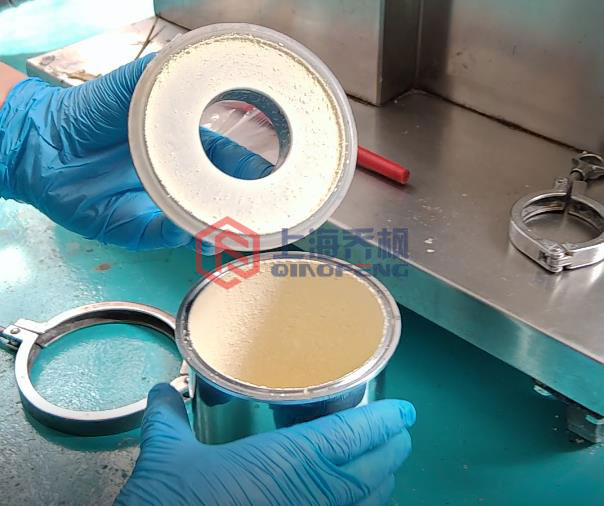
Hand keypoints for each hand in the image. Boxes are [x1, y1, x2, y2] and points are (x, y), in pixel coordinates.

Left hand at [0, 55, 272, 249]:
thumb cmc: (89, 112)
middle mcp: (175, 183)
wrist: (42, 142)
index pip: (228, 163)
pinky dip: (178, 234)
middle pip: (219, 198)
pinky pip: (160, 236)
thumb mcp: (134, 84)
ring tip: (241, 227)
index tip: (276, 176)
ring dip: (220, 227)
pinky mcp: (132, 228)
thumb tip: (208, 64)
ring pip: (196, 223)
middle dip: (246, 206)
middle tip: (270, 212)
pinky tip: (194, 230)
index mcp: (182, 151)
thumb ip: (166, 73)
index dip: (253, 171)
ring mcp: (156, 207)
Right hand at [115, 384, 414, 505]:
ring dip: (383, 480)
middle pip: (374, 468)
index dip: (385, 419)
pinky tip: (354, 502)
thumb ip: (168, 419)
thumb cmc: (176, 500)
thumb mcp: (167, 455)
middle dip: (393, 447)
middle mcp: (316, 493)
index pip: (355, 433)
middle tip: (400, 433)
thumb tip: (161, 392)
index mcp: (292, 459)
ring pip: (368, 502)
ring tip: (385, 465)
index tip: (404, 411)